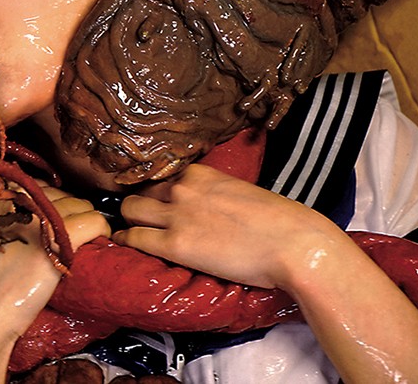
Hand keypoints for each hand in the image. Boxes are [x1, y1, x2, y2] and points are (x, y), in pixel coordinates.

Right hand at [0, 184, 109, 381]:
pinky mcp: (58, 240)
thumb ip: (9, 222)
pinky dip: (101, 228)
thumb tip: (37, 213)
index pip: (40, 188)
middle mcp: (21, 203)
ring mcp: (40, 220)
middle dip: (71, 211)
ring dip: (86, 220)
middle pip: (62, 195)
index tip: (54, 219)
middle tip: (70, 233)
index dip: (51, 203)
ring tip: (83, 239)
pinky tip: (98, 240)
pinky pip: (93, 221)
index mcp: (1, 200)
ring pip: (81, 205)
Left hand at [113, 163, 343, 289]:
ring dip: (127, 218)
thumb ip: (216, 194)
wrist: (295, 244)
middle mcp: (183, 187)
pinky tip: (122, 242)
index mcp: (201, 172)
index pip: (163, 174)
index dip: (156, 188)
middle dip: (137, 200)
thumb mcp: (242, 193)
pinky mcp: (175, 244)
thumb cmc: (280, 222)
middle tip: (136, 214)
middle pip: (141, 188)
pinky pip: (134, 237)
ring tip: (126, 227)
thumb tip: (209, 206)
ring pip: (130, 208)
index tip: (152, 196)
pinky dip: (125, 239)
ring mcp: (176, 214)